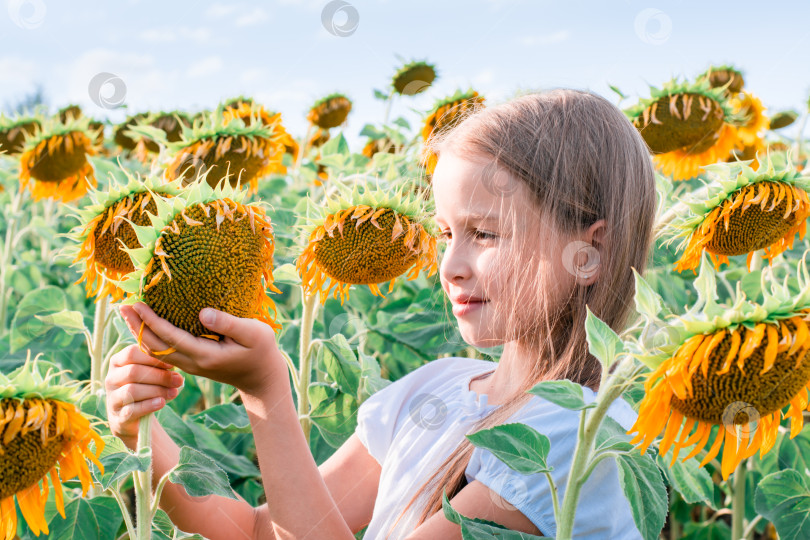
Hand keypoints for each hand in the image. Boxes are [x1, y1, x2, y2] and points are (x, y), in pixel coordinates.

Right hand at [105, 344, 183, 449]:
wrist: (131, 415)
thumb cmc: (144, 387)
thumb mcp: (150, 374)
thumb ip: (160, 369)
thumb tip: (176, 374)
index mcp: (117, 362)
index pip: (131, 353)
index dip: (152, 358)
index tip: (171, 364)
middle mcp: (111, 378)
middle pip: (133, 372)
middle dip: (159, 376)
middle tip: (178, 380)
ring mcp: (112, 398)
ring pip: (131, 390)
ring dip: (157, 391)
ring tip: (174, 392)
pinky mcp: (118, 416)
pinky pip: (132, 409)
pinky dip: (149, 405)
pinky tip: (162, 403)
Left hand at [119, 302, 289, 396]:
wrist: (261, 378)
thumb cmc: (262, 351)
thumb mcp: (254, 333)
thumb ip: (228, 323)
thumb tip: (202, 312)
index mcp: (205, 355)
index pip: (170, 337)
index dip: (151, 320)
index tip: (137, 303)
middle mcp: (192, 362)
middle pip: (155, 346)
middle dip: (137, 326)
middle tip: (121, 305)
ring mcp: (190, 365)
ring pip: (156, 351)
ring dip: (140, 332)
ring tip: (128, 313)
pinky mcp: (191, 362)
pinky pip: (163, 351)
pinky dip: (150, 338)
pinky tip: (146, 325)